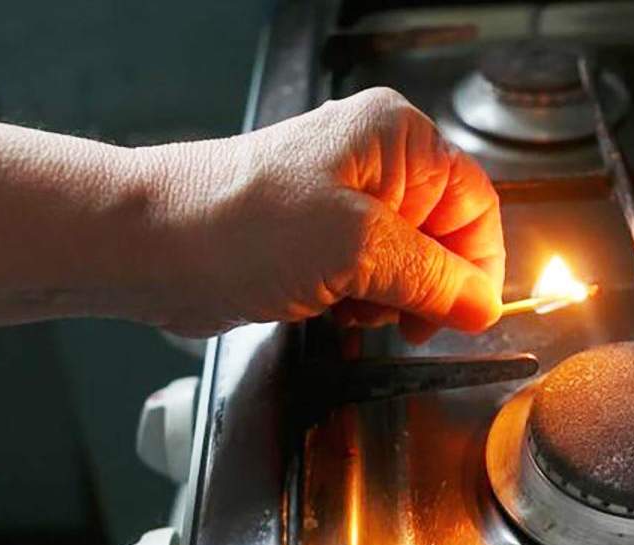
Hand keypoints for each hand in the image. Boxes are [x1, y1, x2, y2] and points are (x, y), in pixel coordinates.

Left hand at [136, 87, 503, 339]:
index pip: (477, 206)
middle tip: (404, 315)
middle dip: (427, 286)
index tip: (468, 314)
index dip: (477, 266)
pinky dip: (362, 303)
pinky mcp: (319, 238)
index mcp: (397, 140)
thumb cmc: (234, 222)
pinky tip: (333, 308)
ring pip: (409, 266)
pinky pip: (370, 279)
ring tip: (352, 304)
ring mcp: (345, 202)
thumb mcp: (359, 250)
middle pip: (446, 239)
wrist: (150, 248)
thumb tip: (483, 303)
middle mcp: (377, 163)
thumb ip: (435, 278)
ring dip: (391, 300)